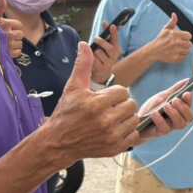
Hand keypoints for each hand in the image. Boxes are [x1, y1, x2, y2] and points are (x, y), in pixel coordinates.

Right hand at [0, 0, 23, 58]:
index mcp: (4, 23)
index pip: (19, 25)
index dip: (14, 26)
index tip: (7, 28)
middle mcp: (7, 34)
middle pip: (20, 34)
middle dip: (15, 35)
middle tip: (6, 36)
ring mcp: (8, 45)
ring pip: (20, 43)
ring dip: (14, 43)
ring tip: (5, 43)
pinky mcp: (7, 54)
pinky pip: (18, 52)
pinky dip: (14, 51)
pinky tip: (6, 49)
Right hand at [43, 43, 140, 161]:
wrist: (58, 142)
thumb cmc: (66, 113)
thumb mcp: (73, 87)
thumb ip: (82, 65)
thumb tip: (84, 44)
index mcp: (96, 104)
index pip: (123, 91)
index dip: (114, 93)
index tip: (104, 98)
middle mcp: (105, 121)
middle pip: (131, 105)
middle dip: (121, 104)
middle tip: (108, 108)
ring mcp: (111, 136)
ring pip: (134, 119)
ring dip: (126, 118)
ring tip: (112, 118)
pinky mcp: (115, 148)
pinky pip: (134, 135)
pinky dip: (128, 132)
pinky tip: (115, 129)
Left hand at [91, 23, 122, 83]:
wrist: (99, 75)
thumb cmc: (100, 56)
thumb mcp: (103, 45)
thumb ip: (105, 35)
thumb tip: (106, 23)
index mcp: (116, 48)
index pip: (115, 39)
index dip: (114, 33)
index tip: (112, 25)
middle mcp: (114, 56)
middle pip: (108, 47)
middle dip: (101, 41)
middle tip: (96, 39)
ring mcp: (109, 64)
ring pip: (99, 53)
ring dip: (94, 52)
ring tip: (93, 55)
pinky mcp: (101, 70)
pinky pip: (93, 61)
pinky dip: (90, 59)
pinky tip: (91, 61)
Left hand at [137, 79, 192, 141]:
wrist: (136, 119)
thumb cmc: (152, 108)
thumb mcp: (163, 96)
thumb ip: (175, 90)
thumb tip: (187, 80)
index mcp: (180, 111)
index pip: (190, 107)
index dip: (190, 100)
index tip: (186, 93)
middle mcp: (178, 121)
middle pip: (189, 118)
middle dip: (183, 108)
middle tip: (174, 100)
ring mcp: (170, 128)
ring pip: (180, 124)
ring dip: (174, 114)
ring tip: (165, 105)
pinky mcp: (159, 133)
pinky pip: (164, 129)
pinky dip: (160, 119)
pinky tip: (154, 113)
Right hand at [152, 13, 192, 64]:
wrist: (153, 51)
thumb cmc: (160, 39)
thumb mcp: (165, 29)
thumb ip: (172, 22)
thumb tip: (174, 14)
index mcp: (174, 34)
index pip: (189, 36)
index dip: (187, 37)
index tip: (183, 38)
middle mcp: (175, 43)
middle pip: (190, 44)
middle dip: (186, 43)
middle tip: (181, 44)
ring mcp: (175, 51)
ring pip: (188, 51)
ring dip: (185, 50)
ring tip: (180, 49)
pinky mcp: (174, 59)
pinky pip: (184, 57)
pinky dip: (182, 56)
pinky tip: (177, 53)